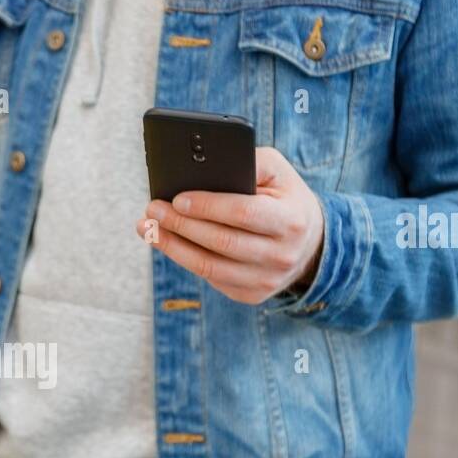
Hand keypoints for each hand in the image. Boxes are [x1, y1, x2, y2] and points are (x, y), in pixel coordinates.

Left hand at [137, 147, 324, 305]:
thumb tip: (208, 163)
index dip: (207, 206)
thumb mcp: (279, 172)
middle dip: (181, 225)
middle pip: (221, 242)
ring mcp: (266, 280)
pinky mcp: (251, 295)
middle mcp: (281, 255)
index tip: (177, 198)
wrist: (309, 244)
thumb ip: (251, 162)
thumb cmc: (284, 199)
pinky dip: (184, 260)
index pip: (243, 214)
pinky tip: (168, 243)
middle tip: (152, 209)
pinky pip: (211, 279)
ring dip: (173, 247)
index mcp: (291, 221)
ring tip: (148, 228)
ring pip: (209, 267)